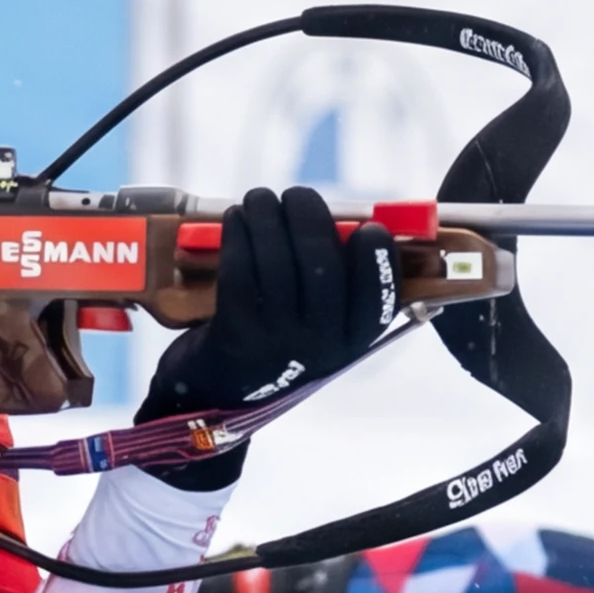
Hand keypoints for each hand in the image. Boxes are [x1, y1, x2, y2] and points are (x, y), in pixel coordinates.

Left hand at [138, 188, 407, 488]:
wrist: (215, 397)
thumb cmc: (273, 346)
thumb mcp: (316, 329)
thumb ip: (335, 287)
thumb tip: (342, 220)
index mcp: (349, 344)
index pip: (379, 302)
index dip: (378, 262)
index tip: (368, 228)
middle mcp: (319, 348)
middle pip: (324, 269)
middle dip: (310, 219)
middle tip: (297, 195)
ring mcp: (276, 343)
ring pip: (278, 264)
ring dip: (268, 218)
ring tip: (260, 198)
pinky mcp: (234, 335)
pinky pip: (240, 273)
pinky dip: (239, 237)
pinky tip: (236, 219)